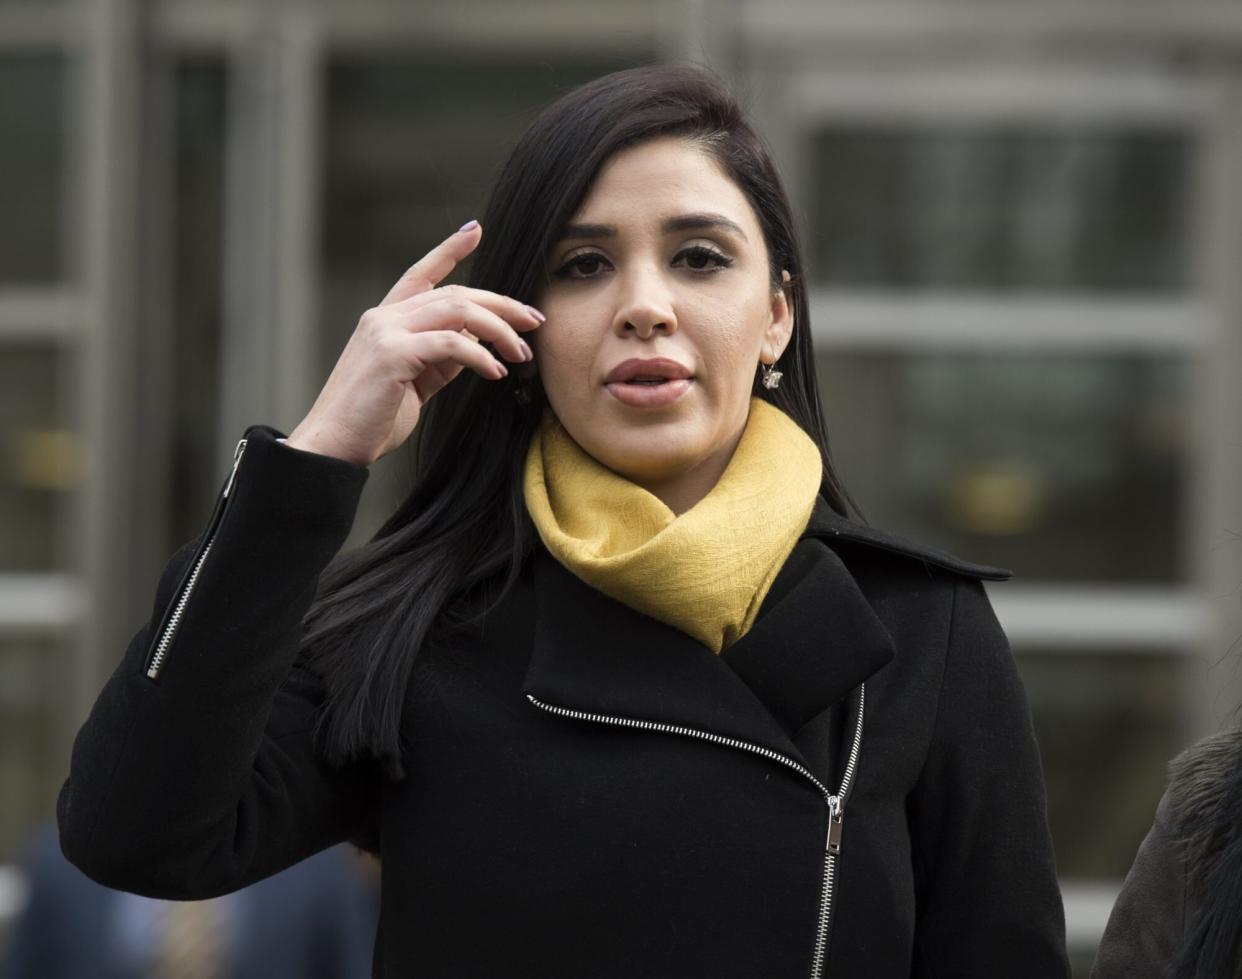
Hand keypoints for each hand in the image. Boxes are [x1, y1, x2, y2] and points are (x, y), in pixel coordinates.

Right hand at [285, 221, 542, 466]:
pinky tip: (496, 372)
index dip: (448, 251)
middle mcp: (383, 317)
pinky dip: (479, 355)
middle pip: (455, 294)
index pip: (421, 274)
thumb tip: (474, 344)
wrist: (333, 446)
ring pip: (457, 311)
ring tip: (521, 353)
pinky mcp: (393, 354)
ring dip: (498, 330)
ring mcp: (386, 332)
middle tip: (534, 321)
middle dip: (501, 305)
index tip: (474, 231)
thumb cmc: (372, 419)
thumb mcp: (413, 381)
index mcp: (385, 320)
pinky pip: (451, 343)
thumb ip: (439, 357)